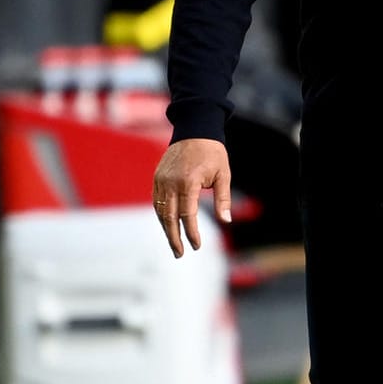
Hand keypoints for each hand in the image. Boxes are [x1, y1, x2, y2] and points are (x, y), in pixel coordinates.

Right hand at [152, 138, 230, 258]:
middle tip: (180, 254)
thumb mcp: (223, 174)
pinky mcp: (157, 177)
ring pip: (160, 211)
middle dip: (174, 238)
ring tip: (174, 244)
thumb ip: (223, 199)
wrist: (195, 129)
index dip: (192, 233)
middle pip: (170, 217)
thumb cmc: (212, 152)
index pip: (188, 215)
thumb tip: (226, 220)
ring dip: (166, 229)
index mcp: (189, 182)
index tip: (197, 245)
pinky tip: (167, 225)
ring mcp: (161, 179)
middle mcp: (171, 182)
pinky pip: (156, 201)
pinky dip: (161, 215)